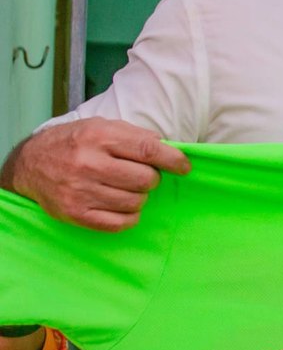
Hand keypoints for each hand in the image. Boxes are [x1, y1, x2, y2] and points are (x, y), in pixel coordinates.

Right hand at [5, 118, 189, 231]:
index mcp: (99, 137)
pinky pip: (121, 223)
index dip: (173, 160)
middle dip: (151, 178)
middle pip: (146, 180)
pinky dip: (130, 216)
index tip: (184, 167)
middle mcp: (88, 164)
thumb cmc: (75, 143)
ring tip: (125, 188)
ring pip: (136, 202)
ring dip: (139, 197)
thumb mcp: (101, 127)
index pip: (148, 150)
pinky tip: (121, 205)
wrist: (30, 164)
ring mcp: (81, 191)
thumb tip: (168, 148)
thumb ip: (135, 135)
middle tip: (140, 175)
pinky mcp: (76, 213)